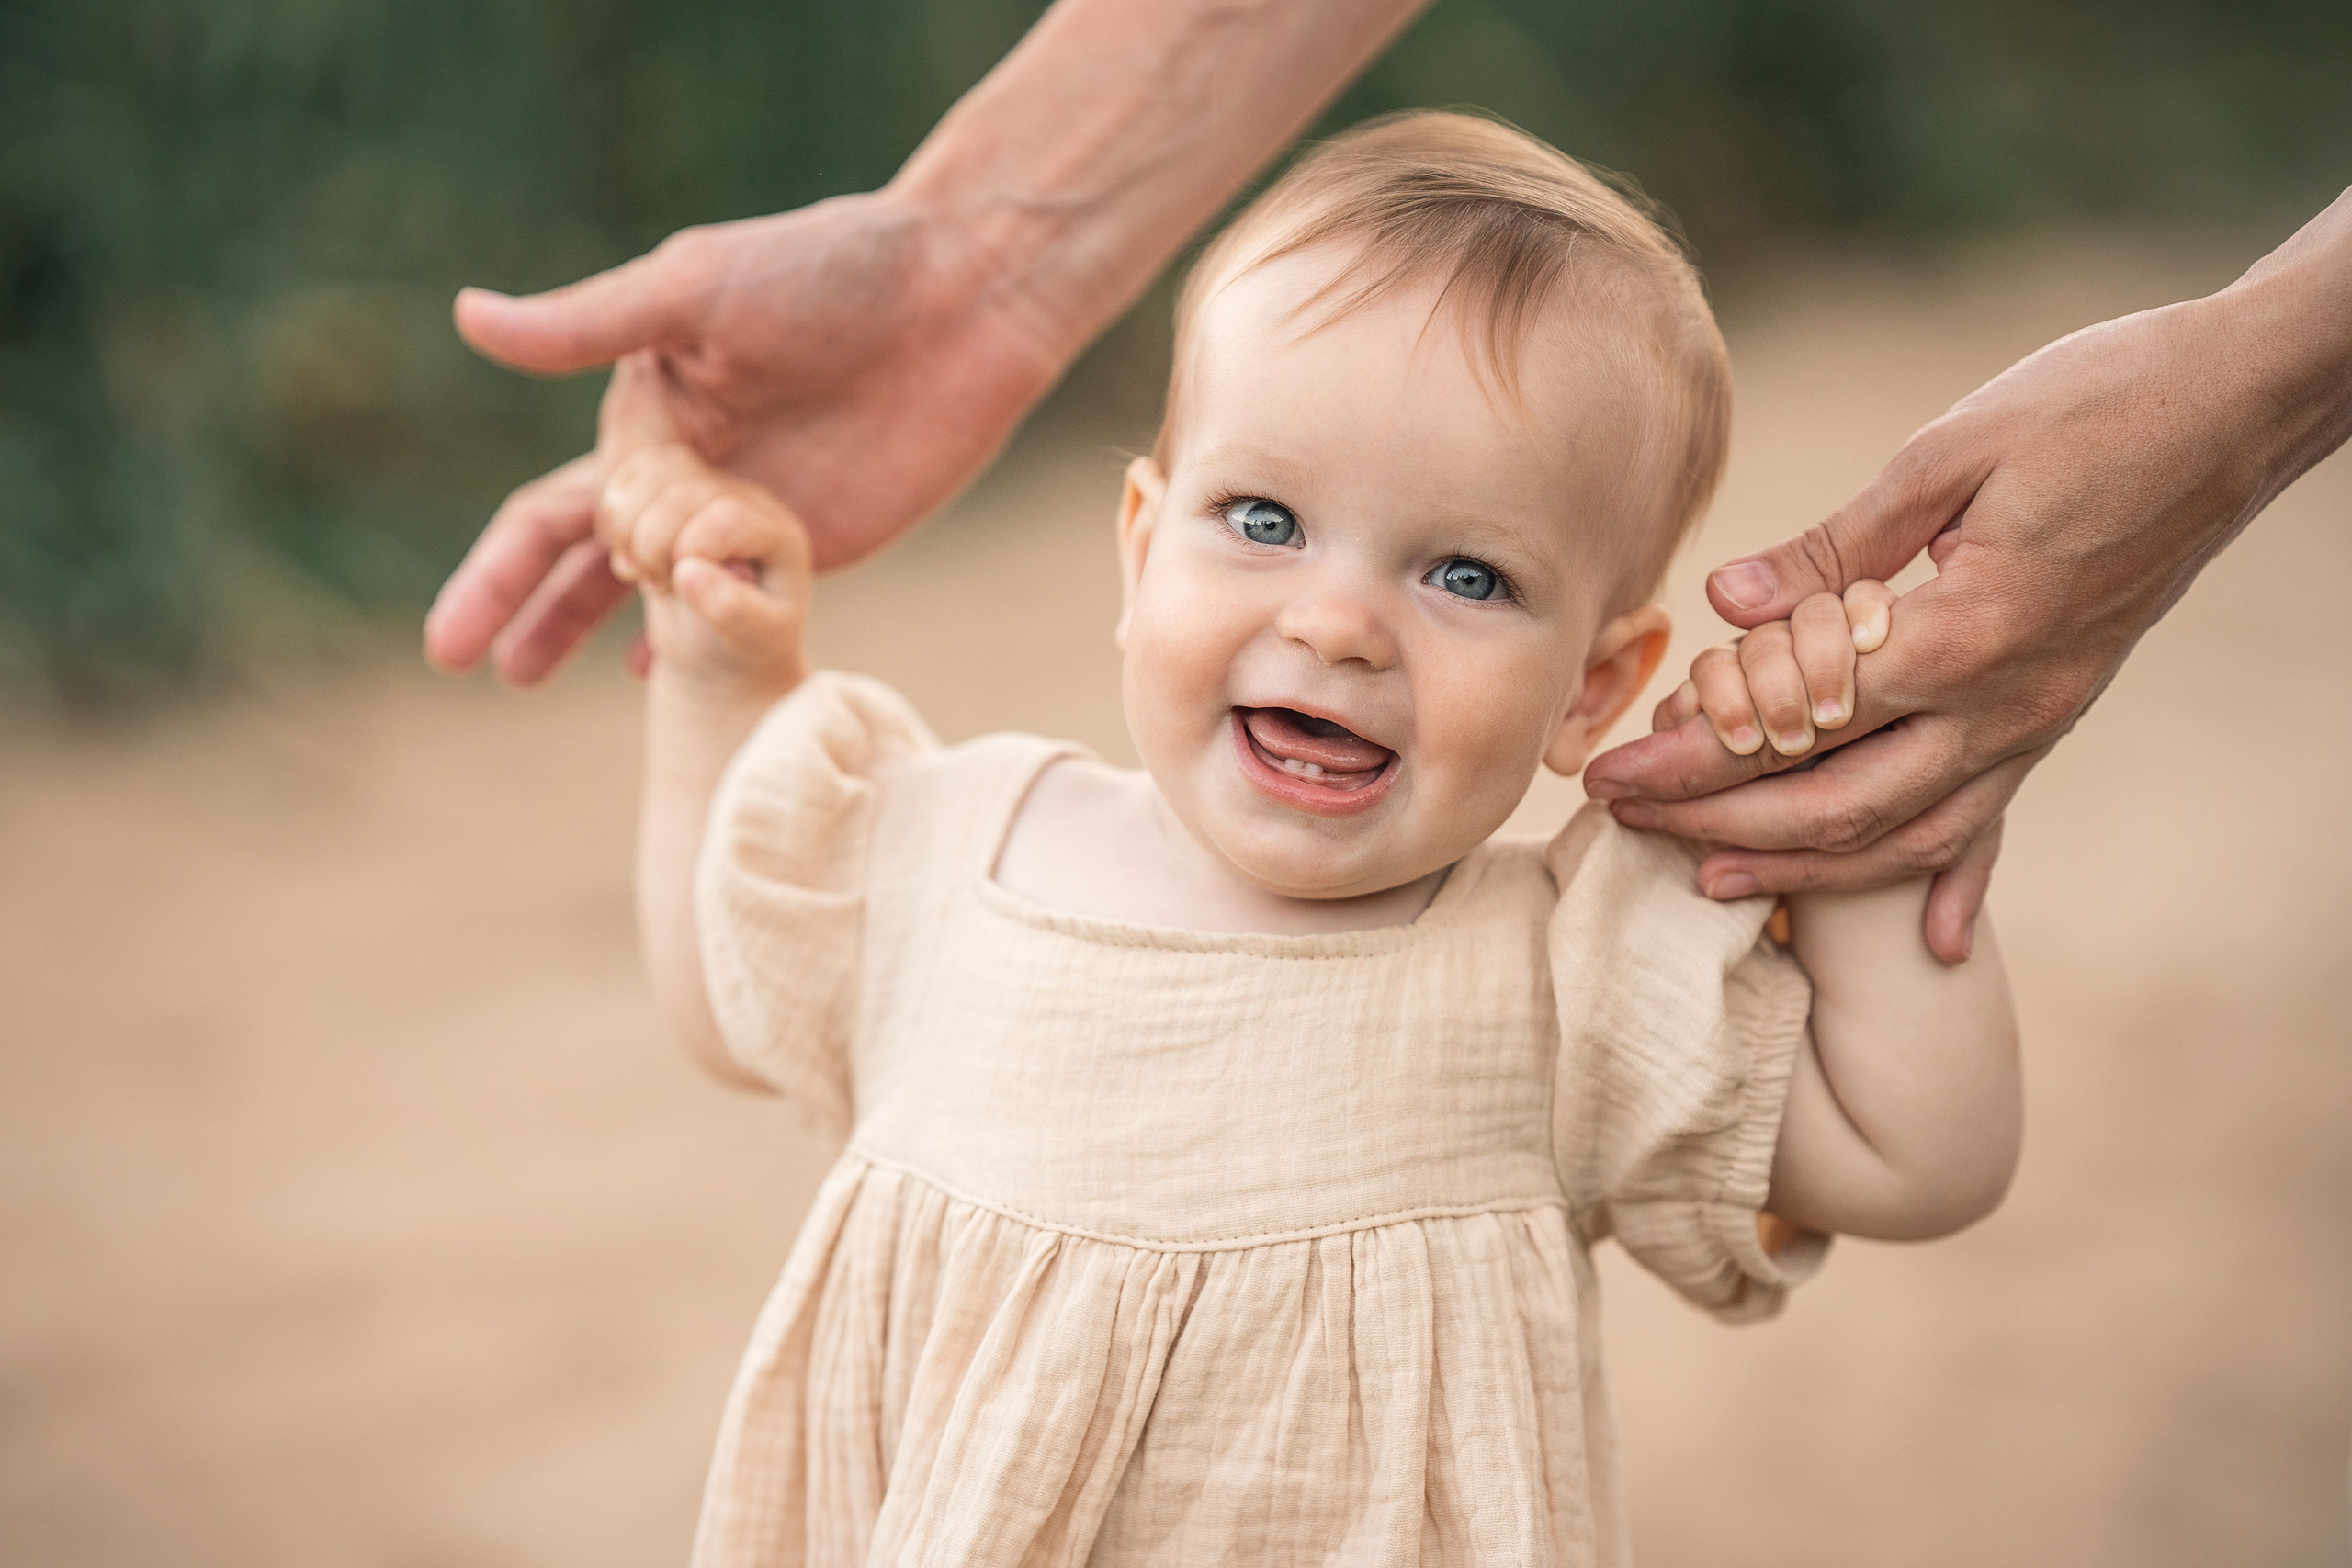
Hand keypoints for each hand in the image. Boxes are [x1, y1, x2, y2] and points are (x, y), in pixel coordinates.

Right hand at [421, 190, 1064, 684]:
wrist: (962, 299)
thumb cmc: (830, 269)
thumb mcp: (698, 289)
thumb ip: (590, 324)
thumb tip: (467, 318)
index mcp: (648, 414)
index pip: (555, 507)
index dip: (506, 569)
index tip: (461, 640)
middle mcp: (687, 469)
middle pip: (582, 555)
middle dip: (520, 608)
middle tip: (455, 665)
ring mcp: (747, 515)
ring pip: (648, 592)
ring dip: (583, 632)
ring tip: (522, 681)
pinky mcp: (816, 543)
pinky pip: (737, 608)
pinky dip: (691, 644)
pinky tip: (653, 682)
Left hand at [1585, 190, 2351, 962]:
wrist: (2240, 406)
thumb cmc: (2097, 401)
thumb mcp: (1950, 452)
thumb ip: (1834, 546)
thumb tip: (1726, 605)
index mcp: (1963, 632)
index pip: (1793, 724)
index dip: (1690, 758)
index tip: (1611, 773)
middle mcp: (2005, 703)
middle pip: (1836, 804)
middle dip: (1718, 825)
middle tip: (1620, 824)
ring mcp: (2040, 718)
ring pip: (1906, 835)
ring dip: (1803, 866)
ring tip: (1710, 878)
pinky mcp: (2062, 711)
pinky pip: (1995, 819)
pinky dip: (1955, 884)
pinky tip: (1933, 945)